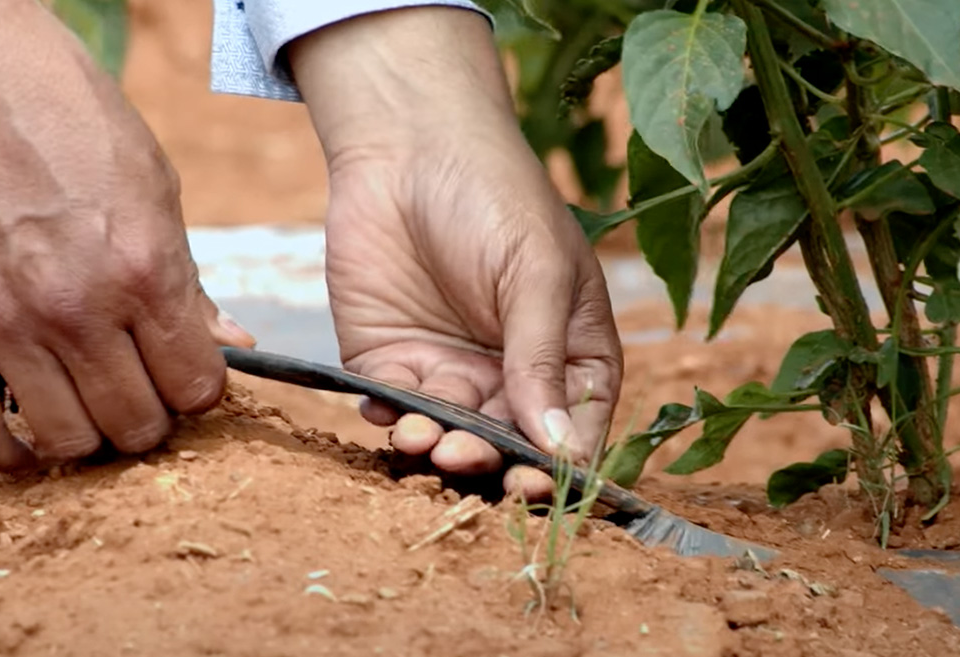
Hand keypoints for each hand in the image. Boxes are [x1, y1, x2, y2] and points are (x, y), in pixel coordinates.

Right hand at [0, 0, 253, 467]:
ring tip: (90, 408)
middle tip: (141, 395)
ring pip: (67, 439)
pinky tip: (28, 446)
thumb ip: (191, 281)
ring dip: (89, 437)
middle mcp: (80, 307)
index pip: (196, 385)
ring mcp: (6, 322)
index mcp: (146, 268)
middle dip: (151, 419)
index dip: (200, 393)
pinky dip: (8, 455)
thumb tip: (232, 346)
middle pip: (137, 422)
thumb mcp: (156, 187)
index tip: (189, 381)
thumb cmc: (71, 116)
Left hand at [290, 8, 622, 496]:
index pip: (573, 433)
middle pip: (508, 449)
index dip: (556, 468)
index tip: (533, 484)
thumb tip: (558, 448)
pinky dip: (389, 421)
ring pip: (449, 438)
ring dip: (436, 448)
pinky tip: (386, 410)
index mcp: (571, 356)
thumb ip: (542, 360)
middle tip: (465, 457)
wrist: (408, 146)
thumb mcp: (535, 272)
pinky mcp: (391, 363)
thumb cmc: (496, 196)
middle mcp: (513, 376)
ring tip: (423, 436)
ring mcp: (452, 372)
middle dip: (489, 465)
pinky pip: (392, 411)